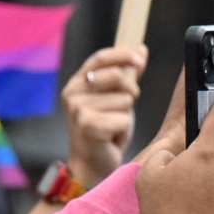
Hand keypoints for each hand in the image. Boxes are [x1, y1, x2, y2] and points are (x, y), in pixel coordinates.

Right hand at [64, 45, 147, 185]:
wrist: (92, 165)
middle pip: (118, 77)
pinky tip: (111, 138)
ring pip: (125, 101)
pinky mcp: (88, 126)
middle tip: (122, 110)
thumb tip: (140, 49)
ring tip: (113, 127)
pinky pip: (123, 119)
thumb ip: (126, 75)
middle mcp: (73, 93)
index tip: (140, 60)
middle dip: (130, 93)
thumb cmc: (105, 131)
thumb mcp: (116, 98)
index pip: (100, 58)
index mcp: (77, 83)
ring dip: (126, 116)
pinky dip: (124, 130)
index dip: (123, 55)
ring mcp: (78, 110)